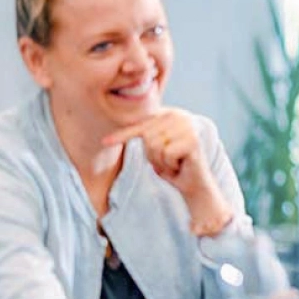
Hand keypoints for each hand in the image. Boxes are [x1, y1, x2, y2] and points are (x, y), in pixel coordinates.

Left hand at [102, 109, 230, 230]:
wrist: (194, 184)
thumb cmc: (172, 165)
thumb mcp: (154, 147)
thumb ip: (143, 134)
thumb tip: (117, 129)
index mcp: (170, 114)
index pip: (140, 123)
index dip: (122, 135)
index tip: (104, 142)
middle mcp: (180, 116)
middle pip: (147, 136)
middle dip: (151, 155)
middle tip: (166, 161)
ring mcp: (188, 127)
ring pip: (154, 145)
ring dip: (160, 161)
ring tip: (172, 163)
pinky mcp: (193, 140)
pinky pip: (166, 154)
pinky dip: (169, 165)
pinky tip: (180, 165)